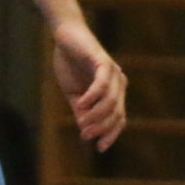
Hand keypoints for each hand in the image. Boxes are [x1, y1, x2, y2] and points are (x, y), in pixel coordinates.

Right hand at [49, 19, 126, 151]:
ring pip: (110, 102)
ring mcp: (113, 72)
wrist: (64, 37)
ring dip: (95, 116)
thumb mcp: (75, 94)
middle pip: (116, 113)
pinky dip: (92, 97)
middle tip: (85, 135)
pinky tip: (79, 105)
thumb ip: (82, 112)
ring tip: (82, 124)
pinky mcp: (103, 61)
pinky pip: (102, 84)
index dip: (111, 134)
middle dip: (102, 128)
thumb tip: (86, 132)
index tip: (99, 147)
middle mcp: (118, 83)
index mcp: (114, 92)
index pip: (119, 119)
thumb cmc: (70, 64)